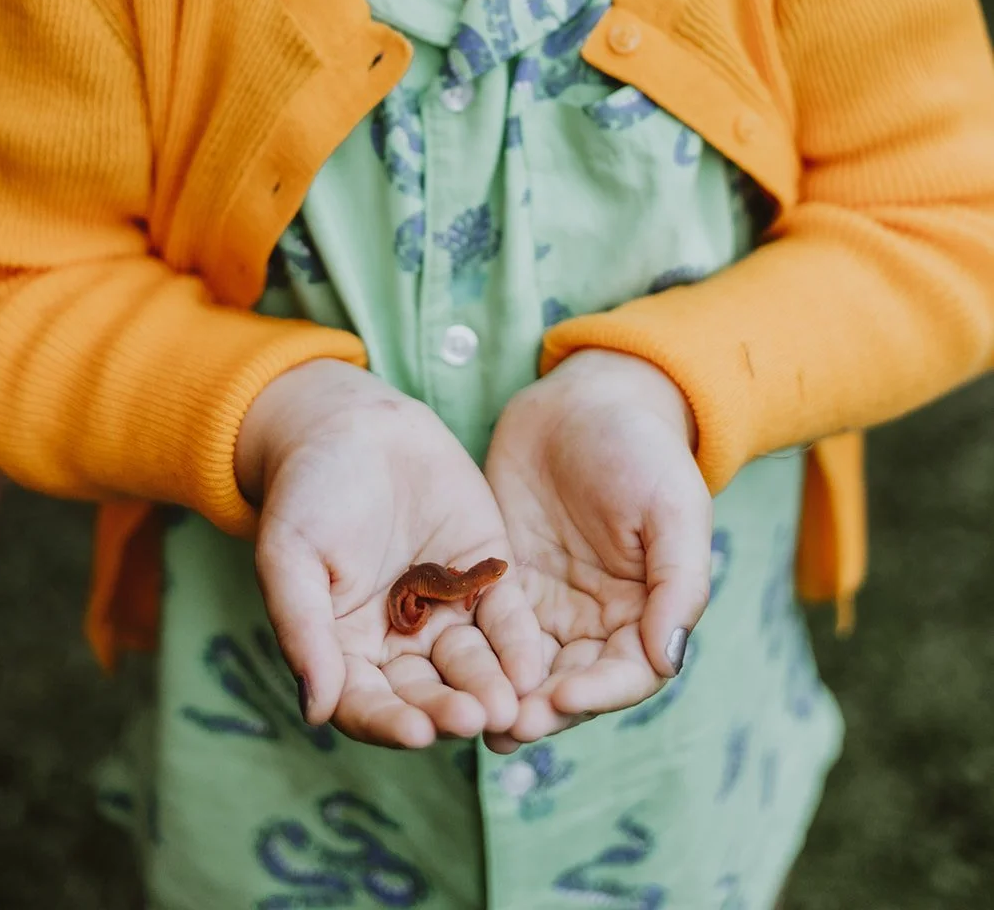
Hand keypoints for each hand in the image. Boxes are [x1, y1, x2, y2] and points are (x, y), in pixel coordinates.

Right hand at [234, 360, 543, 748]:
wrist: (352, 424)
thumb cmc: (307, 490)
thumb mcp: (290, 555)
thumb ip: (303, 629)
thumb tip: (315, 710)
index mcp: (345, 648)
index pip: (367, 703)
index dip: (390, 721)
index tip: (418, 732)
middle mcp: (399, 640)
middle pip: (426, 690)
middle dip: (450, 708)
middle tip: (475, 719)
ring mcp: (445, 609)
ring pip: (471, 662)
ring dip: (490, 686)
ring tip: (509, 704)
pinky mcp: (484, 574)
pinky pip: (505, 616)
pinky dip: (519, 642)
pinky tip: (532, 663)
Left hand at [484, 350, 710, 749]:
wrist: (584, 399)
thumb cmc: (642, 448)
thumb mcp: (673, 507)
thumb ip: (678, 583)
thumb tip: (670, 658)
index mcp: (646, 612)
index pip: (627, 673)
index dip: (598, 694)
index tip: (563, 702)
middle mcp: (595, 621)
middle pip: (570, 684)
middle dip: (541, 708)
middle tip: (506, 723)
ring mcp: (545, 605)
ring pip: (524, 669)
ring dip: (502, 695)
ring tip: (472, 715)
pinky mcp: (500, 583)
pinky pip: (485, 629)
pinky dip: (471, 655)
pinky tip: (443, 672)